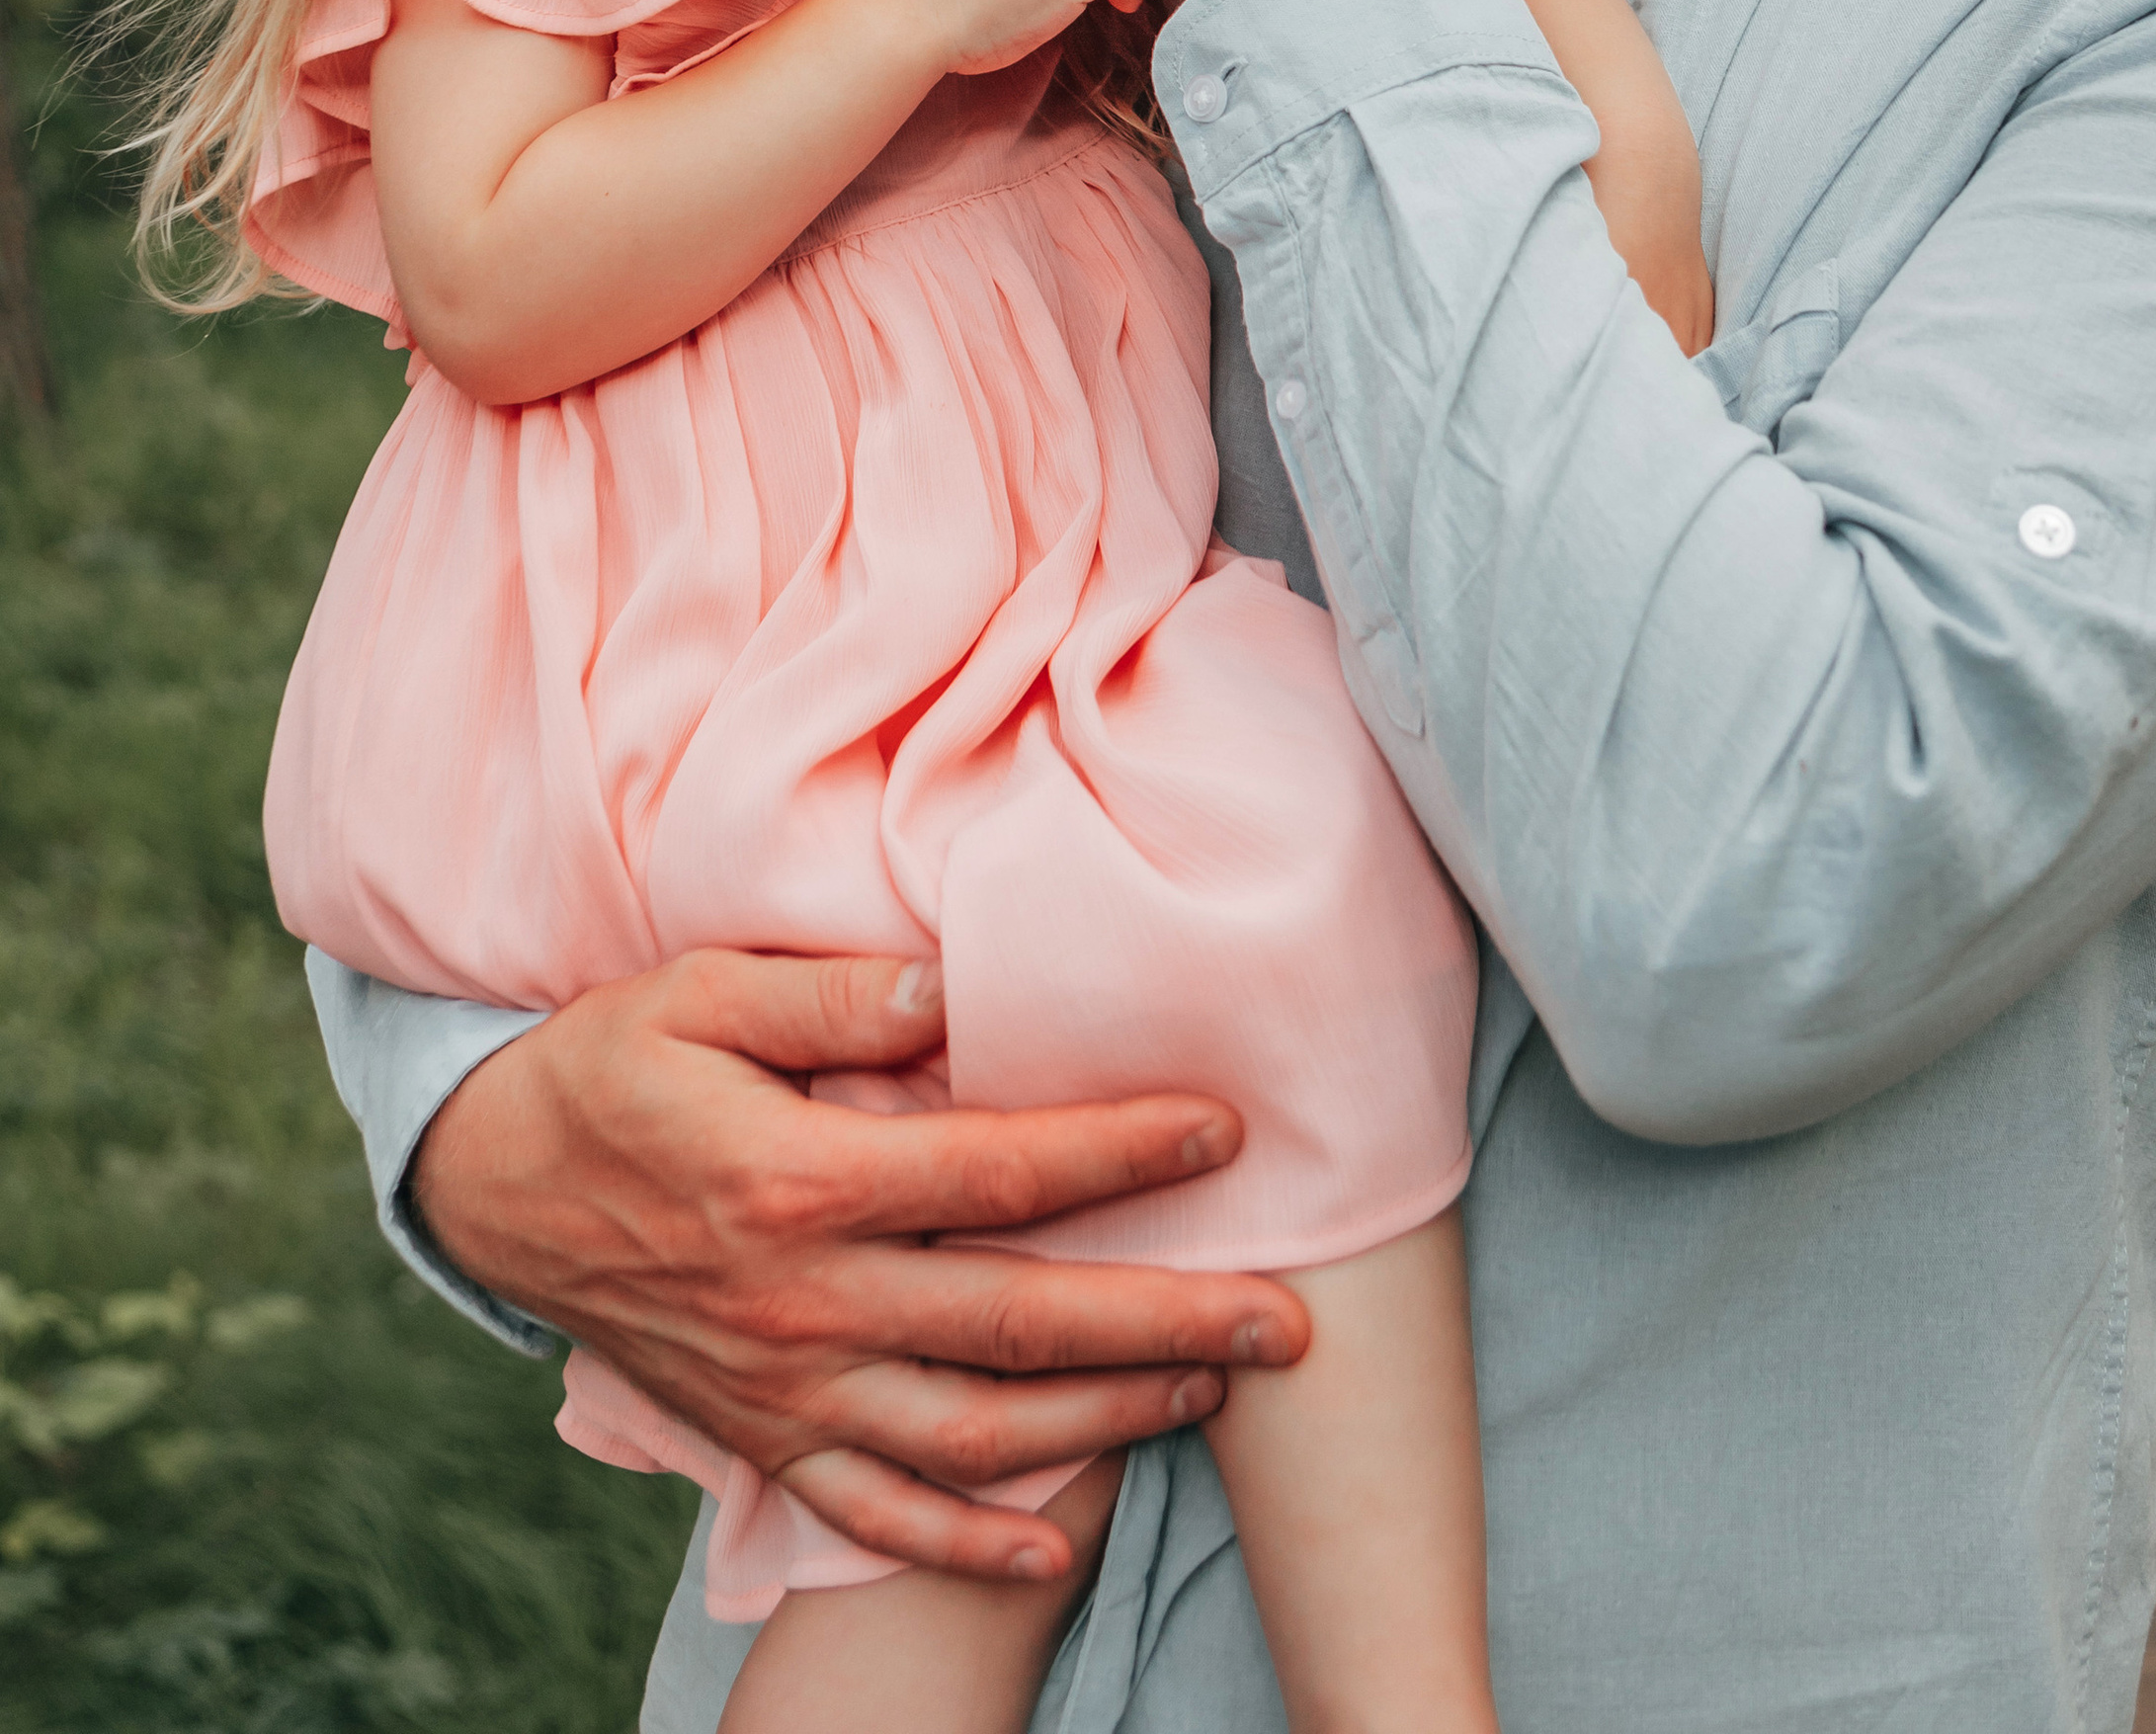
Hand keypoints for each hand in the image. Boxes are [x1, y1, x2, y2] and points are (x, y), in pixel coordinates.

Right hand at [410, 949, 1308, 1580]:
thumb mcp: (700, 992)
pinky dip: (968, 1543)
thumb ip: (831, 990)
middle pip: (1017, 1324)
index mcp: (801, 1181)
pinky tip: (1055, 1547)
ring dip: (1104, 1421)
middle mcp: (805, 1303)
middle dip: (1165, 1322)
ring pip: (972, 1432)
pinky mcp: (763, 1436)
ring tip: (1211, 1394)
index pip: (998, 1173)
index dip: (1119, 1153)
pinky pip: (875, 1517)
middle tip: (1287, 1320)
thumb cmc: (611, 1067)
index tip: (1223, 1131)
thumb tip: (954, 983)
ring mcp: (786, 1387)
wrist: (492, 1185)